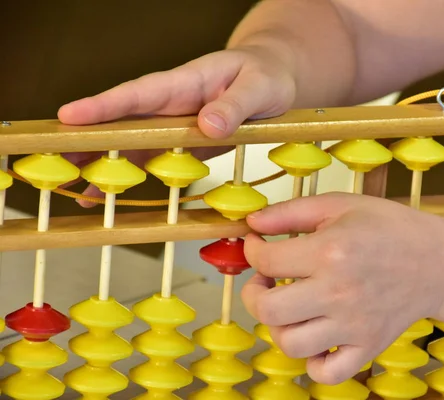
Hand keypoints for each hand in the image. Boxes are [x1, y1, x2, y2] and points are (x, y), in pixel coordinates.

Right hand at [56, 45, 296, 205]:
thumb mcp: (259, 86)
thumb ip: (235, 106)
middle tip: (54, 160)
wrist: (271, 78)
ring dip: (102, 164)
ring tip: (74, 190)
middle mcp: (171, 104)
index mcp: (186, 82)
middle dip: (87, 139)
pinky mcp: (180, 141)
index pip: (140, 93)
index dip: (104, 106)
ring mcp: (172, 123)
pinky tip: (110, 194)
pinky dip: (130, 176)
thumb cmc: (265, 74)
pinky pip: (150, 157)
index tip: (71, 117)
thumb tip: (208, 126)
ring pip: (129, 143)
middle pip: (122, 121)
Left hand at [241, 192, 443, 384]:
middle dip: (254, 293)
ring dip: (278, 327)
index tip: (259, 246)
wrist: (437, 261)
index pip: (266, 261)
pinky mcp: (368, 347)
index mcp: (331, 251)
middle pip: (268, 310)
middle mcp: (339, 292)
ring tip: (289, 308)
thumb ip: (290, 211)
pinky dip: (312, 361)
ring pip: (290, 344)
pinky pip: (327, 373)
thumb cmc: (389, 228)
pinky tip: (315, 336)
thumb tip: (251, 223)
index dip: (252, 250)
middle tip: (265, 281)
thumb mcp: (340, 204)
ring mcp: (354, 325)